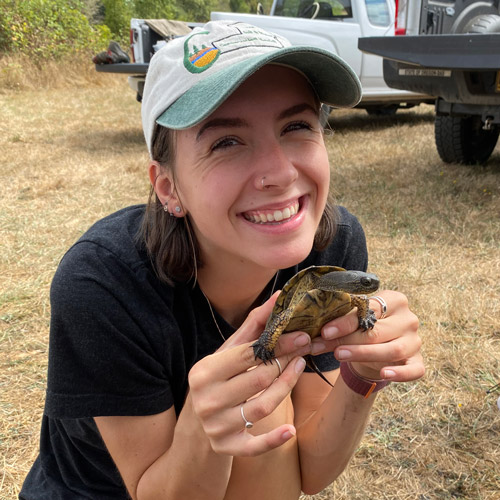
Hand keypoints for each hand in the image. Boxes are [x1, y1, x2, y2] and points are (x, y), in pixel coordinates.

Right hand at [188, 294, 311, 456]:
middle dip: (286, 362)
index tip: (302, 334)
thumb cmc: (217, 379)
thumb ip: (253, 326)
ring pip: (262, 407)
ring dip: (288, 387)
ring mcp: (216, 426)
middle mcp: (207, 399)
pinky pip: (253, 447)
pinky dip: (273, 439)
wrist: (194, 427)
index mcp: (204, 372)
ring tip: (301, 367)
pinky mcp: (226, 448)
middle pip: (258, 379)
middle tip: (306, 348)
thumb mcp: (227, 352)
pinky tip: (291, 431)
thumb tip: (278, 297)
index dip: (278, 345)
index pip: (247, 356)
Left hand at [313, 290, 423, 381]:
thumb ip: (338, 323)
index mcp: (394, 300)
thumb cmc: (363, 328)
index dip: (346, 321)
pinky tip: (383, 374)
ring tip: (340, 356)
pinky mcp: (418, 361)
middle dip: (349, 339)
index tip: (325, 331)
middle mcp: (408, 319)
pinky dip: (400, 373)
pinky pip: (414, 370)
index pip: (370, 309)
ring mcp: (415, 341)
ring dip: (364, 354)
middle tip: (326, 346)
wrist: (378, 347)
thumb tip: (312, 336)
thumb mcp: (353, 321)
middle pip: (378, 331)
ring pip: (393, 350)